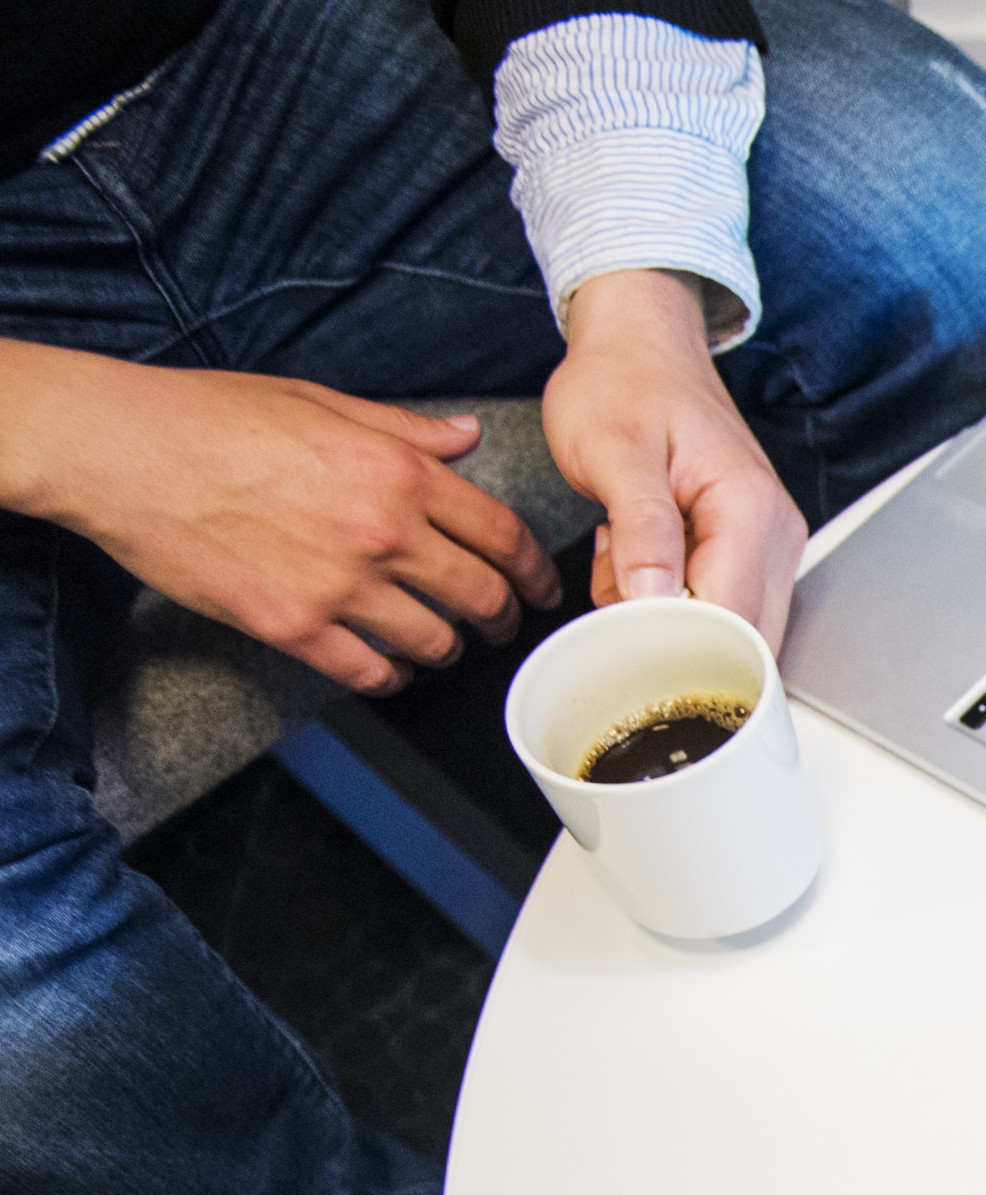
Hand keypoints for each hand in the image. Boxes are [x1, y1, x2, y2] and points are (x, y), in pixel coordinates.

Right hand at [0, 343, 558, 693]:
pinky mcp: (292, 625)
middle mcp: (380, 532)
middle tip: (502, 624)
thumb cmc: (211, 418)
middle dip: (503, 617)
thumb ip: (405, 431)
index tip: (540, 587)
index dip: (533, 570)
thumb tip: (463, 438)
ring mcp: (338, 585)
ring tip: (442, 643)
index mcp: (396, 472)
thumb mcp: (321, 402)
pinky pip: (369, 671)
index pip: (500, 534)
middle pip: (480, 596)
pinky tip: (388, 669)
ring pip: (433, 641)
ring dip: (446, 648)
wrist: (121, 451)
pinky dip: (389, 677)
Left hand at [544, 270, 805, 650]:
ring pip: (729, 630)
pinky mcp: (753, 552)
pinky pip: (719, 608)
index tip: (619, 635)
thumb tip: (653, 600)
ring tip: (626, 556)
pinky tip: (642, 557)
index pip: (733, 620)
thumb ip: (641, 527)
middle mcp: (778, 536)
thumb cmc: (625, 384)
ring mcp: (771, 546)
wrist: (640, 345)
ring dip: (668, 617)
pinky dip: (671, 600)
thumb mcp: (614, 450)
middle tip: (615, 588)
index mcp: (752, 511)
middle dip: (673, 637)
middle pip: (743, 639)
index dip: (676, 645)